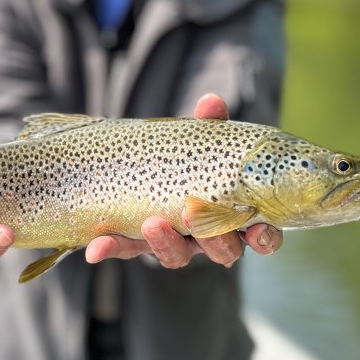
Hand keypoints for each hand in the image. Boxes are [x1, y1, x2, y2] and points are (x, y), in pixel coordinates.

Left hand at [85, 93, 282, 269]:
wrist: (148, 164)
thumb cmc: (193, 157)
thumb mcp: (201, 141)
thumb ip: (209, 127)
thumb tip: (210, 102)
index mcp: (237, 215)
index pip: (261, 236)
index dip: (264, 239)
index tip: (258, 232)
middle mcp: (210, 237)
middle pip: (222, 251)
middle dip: (213, 240)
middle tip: (194, 216)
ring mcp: (176, 243)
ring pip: (178, 256)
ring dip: (165, 244)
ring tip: (152, 223)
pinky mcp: (139, 243)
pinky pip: (127, 249)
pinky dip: (112, 248)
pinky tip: (95, 249)